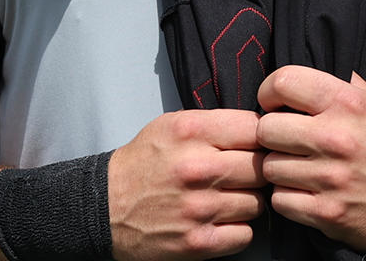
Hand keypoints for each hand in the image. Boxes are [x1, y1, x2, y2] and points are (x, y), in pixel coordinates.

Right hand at [107, 109, 265, 260]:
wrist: (104, 208)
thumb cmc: (142, 164)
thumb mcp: (171, 125)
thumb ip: (215, 123)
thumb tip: (261, 126)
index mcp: (191, 132)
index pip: (256, 128)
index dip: (261, 136)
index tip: (256, 144)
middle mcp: (196, 169)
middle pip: (261, 167)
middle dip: (255, 170)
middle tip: (241, 173)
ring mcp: (199, 208)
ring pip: (257, 202)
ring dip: (247, 201)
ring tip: (226, 196)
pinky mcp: (198, 242)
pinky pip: (246, 234)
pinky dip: (237, 229)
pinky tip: (220, 219)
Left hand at [256, 66, 365, 252]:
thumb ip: (341, 83)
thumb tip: (310, 65)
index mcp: (347, 103)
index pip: (284, 82)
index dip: (270, 92)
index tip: (274, 103)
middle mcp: (337, 138)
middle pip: (266, 129)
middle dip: (272, 135)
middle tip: (286, 140)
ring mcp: (331, 177)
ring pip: (269, 167)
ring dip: (279, 168)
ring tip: (299, 167)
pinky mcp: (327, 212)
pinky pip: (279, 199)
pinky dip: (287, 197)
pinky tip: (304, 191)